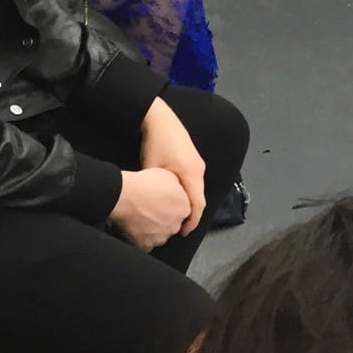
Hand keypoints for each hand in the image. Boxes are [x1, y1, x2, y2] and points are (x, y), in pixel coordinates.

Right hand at [111, 167, 191, 251]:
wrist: (124, 196)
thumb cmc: (143, 184)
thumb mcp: (169, 175)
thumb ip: (178, 187)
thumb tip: (178, 190)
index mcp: (184, 209)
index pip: (183, 210)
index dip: (172, 204)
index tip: (164, 201)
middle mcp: (175, 225)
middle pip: (172, 224)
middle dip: (164, 218)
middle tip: (152, 208)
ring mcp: (160, 237)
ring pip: (160, 234)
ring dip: (154, 228)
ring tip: (142, 216)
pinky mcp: (146, 245)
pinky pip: (146, 243)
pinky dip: (142, 237)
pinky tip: (136, 226)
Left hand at [140, 97, 206, 234]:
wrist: (159, 118)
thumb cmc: (155, 144)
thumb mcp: (153, 170)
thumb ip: (158, 191)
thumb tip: (155, 209)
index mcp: (192, 173)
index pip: (198, 204)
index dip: (192, 222)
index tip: (182, 233)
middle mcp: (199, 169)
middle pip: (199, 198)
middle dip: (191, 215)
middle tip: (179, 228)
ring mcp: (198, 162)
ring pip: (197, 189)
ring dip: (190, 203)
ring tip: (177, 216)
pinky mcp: (193, 158)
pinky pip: (194, 181)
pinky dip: (188, 193)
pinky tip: (177, 197)